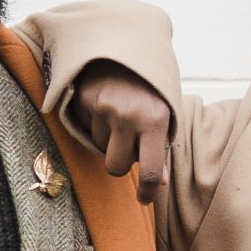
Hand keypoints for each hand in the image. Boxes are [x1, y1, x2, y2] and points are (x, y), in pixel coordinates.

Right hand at [65, 60, 173, 195]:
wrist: (125, 51)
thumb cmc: (149, 90)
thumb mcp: (163, 116)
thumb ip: (160, 148)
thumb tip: (157, 183)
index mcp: (157, 121)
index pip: (149, 170)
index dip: (146, 192)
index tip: (144, 199)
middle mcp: (130, 115)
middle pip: (116, 168)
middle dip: (120, 162)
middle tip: (128, 143)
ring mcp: (105, 108)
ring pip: (100, 149)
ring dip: (108, 139)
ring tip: (119, 115)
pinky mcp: (86, 101)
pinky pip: (87, 130)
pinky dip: (94, 123)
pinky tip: (105, 105)